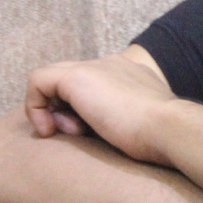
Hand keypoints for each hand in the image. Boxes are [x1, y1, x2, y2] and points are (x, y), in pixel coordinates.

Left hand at [25, 51, 175, 164]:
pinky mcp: (76, 76)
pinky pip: (37, 81)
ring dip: (54, 111)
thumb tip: (107, 128)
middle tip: (77, 134)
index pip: (95, 84)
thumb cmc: (160, 138)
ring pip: (53, 80)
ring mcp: (94, 67)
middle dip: (65, 109)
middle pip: (71, 81)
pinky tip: (48, 130)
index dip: (84, 110)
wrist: (167, 129)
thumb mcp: (144, 125)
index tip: (92, 133)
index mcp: (131, 74)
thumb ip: (125, 119)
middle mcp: (111, 64)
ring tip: (73, 134)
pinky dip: (35, 107)